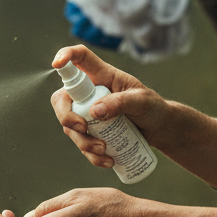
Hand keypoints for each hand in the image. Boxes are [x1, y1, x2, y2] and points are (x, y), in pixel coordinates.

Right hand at [51, 45, 166, 169]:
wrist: (160, 129)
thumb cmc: (153, 107)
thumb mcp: (142, 101)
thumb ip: (120, 102)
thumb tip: (94, 112)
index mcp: (102, 75)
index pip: (80, 58)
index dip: (65, 56)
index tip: (57, 64)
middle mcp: (90, 92)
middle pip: (62, 99)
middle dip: (66, 116)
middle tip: (82, 128)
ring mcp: (88, 113)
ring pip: (70, 126)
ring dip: (83, 141)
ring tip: (105, 150)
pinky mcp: (91, 131)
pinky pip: (82, 144)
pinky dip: (91, 155)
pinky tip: (107, 161)